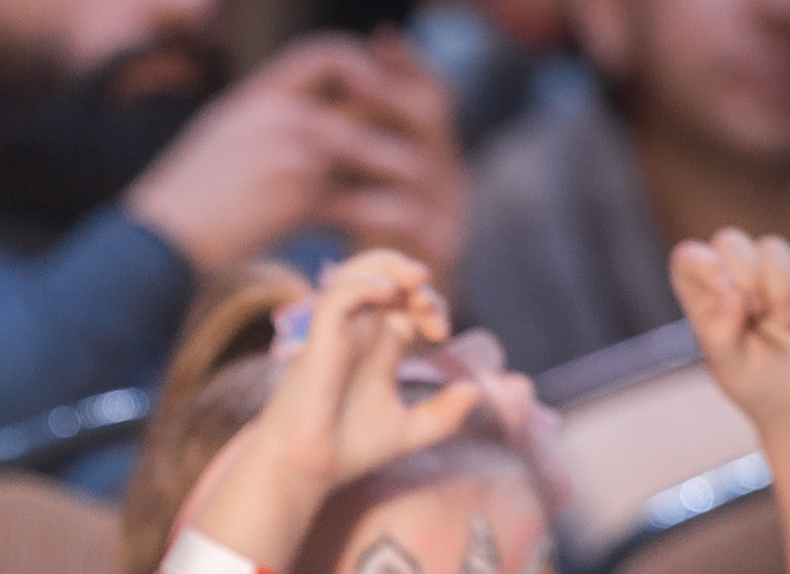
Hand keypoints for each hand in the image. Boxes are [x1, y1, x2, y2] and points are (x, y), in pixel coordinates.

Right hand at [126, 35, 424, 275]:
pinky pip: (357, 199)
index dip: (361, 64)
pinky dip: (386, 217)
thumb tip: (291, 131)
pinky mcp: (292, 198)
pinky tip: (404, 232)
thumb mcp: (216, 145)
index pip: (321, 54)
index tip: (383, 89)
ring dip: (402, 166)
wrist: (151, 245)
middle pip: (358, 90)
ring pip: (367, 142)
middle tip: (427, 142)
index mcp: (254, 94)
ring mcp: (285, 150)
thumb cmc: (179, 208)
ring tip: (426, 189)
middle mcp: (274, 112)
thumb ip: (260, 127)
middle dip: (397, 113)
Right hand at [216, 250, 480, 533]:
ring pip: (358, 271)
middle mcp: (359, 332)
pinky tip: (388, 294)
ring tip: (418, 281)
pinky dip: (365, 284)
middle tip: (433, 314)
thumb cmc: (348, 449)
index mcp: (380, 347)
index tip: (442, 335)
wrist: (307, 469)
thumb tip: (476, 392)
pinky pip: (339, 294)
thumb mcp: (409, 431)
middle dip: (417, 283)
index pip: (408, 303)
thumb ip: (444, 415)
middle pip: (386, 275)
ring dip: (391, 266)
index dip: (431, 306)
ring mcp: (339, 332)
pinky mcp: (320, 338)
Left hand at [317, 31, 468, 298]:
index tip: (378, 41)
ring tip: (338, 131)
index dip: (411, 66)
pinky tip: (344, 197)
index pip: (433, 93)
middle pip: (436, 116)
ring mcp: (450, 214)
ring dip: (381, 146)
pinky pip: (415, 221)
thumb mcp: (361, 182)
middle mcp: (451, 178)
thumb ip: (360, 138)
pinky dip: (379, 205)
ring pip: (424, 164)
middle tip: (353, 80)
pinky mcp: (439, 254)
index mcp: (436, 155)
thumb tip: (342, 72)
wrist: (387, 317)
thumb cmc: (367, 243)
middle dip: (394, 93)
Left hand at [670, 230, 789, 432]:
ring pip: (771, 247)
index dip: (701, 263)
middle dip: (743, 272)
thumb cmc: (760, 385)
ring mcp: (775, 274)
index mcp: (706, 300)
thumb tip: (729, 294)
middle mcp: (738, 280)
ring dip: (778, 286)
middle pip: (728, 240)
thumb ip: (721, 333)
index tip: (721, 289)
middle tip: (755, 310)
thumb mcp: (732, 368)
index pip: (687, 258)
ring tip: (785, 322)